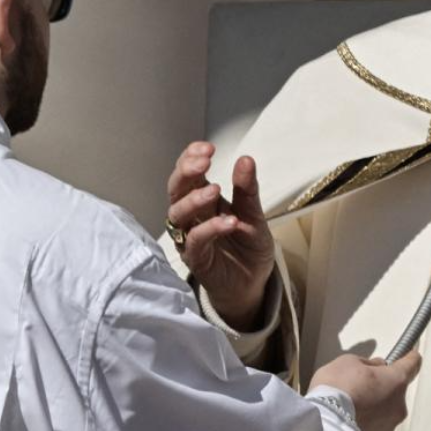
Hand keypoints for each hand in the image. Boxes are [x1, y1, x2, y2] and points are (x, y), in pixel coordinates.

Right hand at [166, 141, 275, 330]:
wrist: (253, 282)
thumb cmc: (248, 246)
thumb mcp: (254, 214)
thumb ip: (247, 190)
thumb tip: (246, 159)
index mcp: (203, 200)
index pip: (189, 174)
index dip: (191, 159)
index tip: (207, 147)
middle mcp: (192, 217)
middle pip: (176, 190)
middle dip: (186, 173)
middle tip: (203, 161)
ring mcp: (190, 237)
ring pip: (178, 214)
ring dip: (194, 199)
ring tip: (216, 190)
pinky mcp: (196, 259)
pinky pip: (194, 241)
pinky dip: (209, 229)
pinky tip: (228, 222)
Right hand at [310, 351, 421, 430]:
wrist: (323, 428)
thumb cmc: (336, 392)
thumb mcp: (348, 362)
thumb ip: (367, 363)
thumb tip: (375, 368)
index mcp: (396, 380)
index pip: (412, 364)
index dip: (409, 358)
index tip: (409, 355)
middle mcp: (398, 405)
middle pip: (396, 390)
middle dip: (382, 386)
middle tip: (360, 385)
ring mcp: (389, 426)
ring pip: (385, 411)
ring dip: (373, 407)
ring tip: (350, 406)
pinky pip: (374, 427)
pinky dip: (365, 423)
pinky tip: (349, 420)